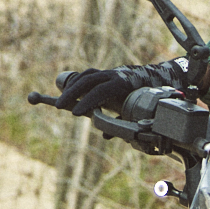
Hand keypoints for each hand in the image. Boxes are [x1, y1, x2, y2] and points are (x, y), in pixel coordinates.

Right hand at [53, 63, 169, 117]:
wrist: (150, 79)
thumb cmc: (142, 99)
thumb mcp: (135, 112)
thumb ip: (121, 123)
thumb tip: (106, 135)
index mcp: (122, 83)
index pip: (101, 91)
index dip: (87, 102)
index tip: (75, 113)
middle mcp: (112, 75)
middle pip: (88, 80)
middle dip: (72, 93)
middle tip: (58, 106)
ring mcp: (106, 72)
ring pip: (85, 76)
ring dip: (71, 87)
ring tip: (60, 101)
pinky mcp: (102, 73)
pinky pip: (85, 75)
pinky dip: (74, 83)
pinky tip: (67, 93)